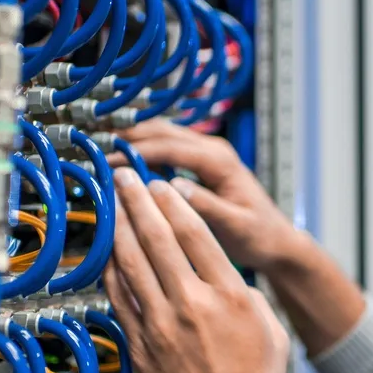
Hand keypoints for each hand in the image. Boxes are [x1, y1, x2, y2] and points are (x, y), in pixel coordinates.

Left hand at [105, 169, 291, 372]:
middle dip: (138, 201)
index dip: (173, 203)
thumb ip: (243, 295)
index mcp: (230, 294)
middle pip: (158, 238)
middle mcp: (193, 304)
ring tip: (109, 204)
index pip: (196, 233)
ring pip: (132, 263)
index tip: (160, 185)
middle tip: (124, 177)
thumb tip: (224, 279)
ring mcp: (162, 326)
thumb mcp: (268, 330)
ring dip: (118, 227)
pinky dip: (110, 271)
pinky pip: (119, 299)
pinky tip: (106, 253)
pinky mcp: (141, 347)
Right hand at [113, 121, 305, 271]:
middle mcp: (213, 150)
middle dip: (128, 138)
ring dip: (132, 140)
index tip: (109, 162)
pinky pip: (166, 149)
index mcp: (220, 161)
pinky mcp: (201, 164)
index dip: (137, 152)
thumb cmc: (261, 235)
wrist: (277, 240)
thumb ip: (207, 207)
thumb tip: (174, 189)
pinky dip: (143, 151)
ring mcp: (207, 154)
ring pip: (162, 135)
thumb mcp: (236, 226)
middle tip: (95, 151)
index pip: (171, 147)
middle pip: (162, 132)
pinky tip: (123, 163)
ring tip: (101, 152)